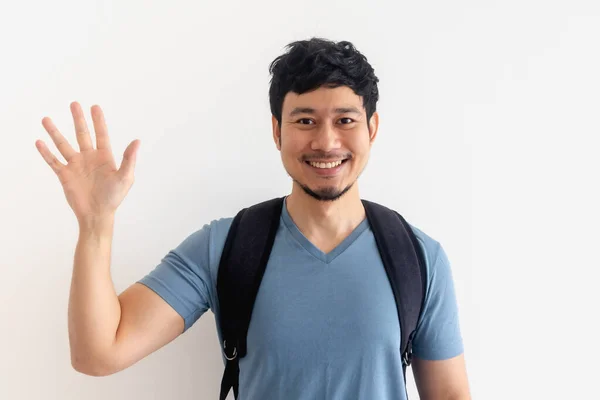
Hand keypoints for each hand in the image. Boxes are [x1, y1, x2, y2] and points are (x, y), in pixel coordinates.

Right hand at [36, 101, 139, 222]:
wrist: (97, 215)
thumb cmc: (113, 198)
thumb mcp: (125, 177)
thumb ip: (129, 159)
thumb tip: (137, 141)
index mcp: (104, 157)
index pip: (101, 134)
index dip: (98, 121)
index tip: (94, 107)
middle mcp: (89, 158)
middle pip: (82, 134)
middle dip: (78, 120)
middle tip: (74, 104)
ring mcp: (76, 166)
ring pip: (63, 145)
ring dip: (55, 132)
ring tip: (46, 119)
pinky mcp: (65, 175)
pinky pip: (53, 161)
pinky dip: (46, 152)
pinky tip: (39, 142)